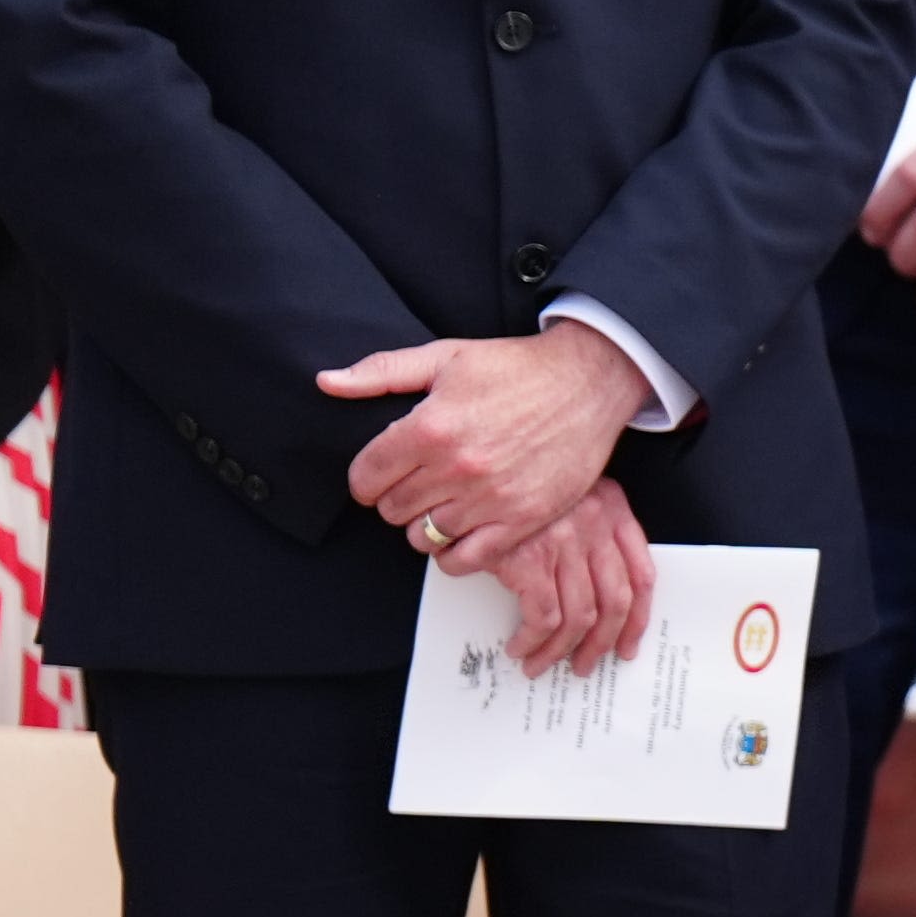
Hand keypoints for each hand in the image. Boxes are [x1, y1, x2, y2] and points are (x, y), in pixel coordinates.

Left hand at [323, 322, 648, 569]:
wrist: (587, 381)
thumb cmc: (517, 368)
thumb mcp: (445, 356)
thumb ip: (381, 372)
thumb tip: (327, 383)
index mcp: (431, 427)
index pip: (366, 477)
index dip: (365, 478)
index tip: (378, 475)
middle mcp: (458, 468)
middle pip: (392, 509)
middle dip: (395, 497)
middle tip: (414, 483)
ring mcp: (491, 499)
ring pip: (423, 537)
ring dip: (424, 524)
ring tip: (439, 504)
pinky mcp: (522, 520)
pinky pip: (466, 560)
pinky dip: (452, 554)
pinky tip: (458, 532)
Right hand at [490, 480, 659, 676]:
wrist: (480, 460)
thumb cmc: (516, 479)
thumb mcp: (566, 491)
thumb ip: (588, 527)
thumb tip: (593, 593)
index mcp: (612, 509)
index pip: (641, 576)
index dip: (637, 619)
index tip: (627, 645)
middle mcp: (595, 525)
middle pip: (615, 603)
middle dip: (600, 644)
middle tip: (584, 665)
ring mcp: (564, 543)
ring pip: (580, 617)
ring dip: (560, 651)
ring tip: (541, 664)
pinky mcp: (529, 559)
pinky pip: (543, 617)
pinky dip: (533, 641)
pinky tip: (520, 647)